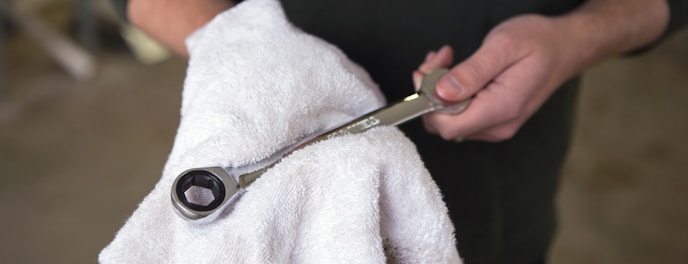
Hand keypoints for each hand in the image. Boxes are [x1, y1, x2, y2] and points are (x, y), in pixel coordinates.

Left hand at [414, 15, 581, 141]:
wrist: (566, 46)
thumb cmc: (540, 42)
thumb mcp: (503, 46)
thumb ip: (472, 72)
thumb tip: (442, 93)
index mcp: (501, 109)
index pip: (448, 126)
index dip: (428, 102)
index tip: (426, 74)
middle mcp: (497, 125)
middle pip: (443, 124)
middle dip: (430, 91)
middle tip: (436, 61)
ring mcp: (496, 124)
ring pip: (448, 117)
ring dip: (438, 88)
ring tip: (447, 58)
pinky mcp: (493, 118)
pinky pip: (459, 112)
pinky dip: (449, 91)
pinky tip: (453, 68)